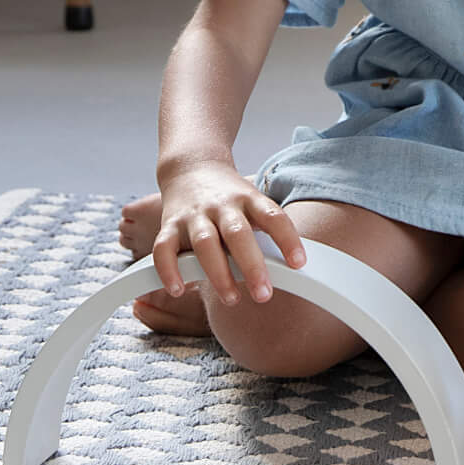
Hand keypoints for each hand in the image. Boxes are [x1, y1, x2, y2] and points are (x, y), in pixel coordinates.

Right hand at [152, 160, 305, 305]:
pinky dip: (169, 270)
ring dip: (218, 274)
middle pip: (238, 234)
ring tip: (232, 298)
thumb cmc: (230, 197)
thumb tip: (294, 269)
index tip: (299, 263)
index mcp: (248, 199)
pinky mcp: (170, 224)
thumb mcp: (252, 202)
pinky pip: (165, 248)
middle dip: (252, 266)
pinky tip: (179, 289)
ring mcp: (194, 215)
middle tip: (264, 295)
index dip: (288, 239)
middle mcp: (222, 205)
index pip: (272, 216)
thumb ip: (266, 231)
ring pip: (205, 243)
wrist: (192, 166)